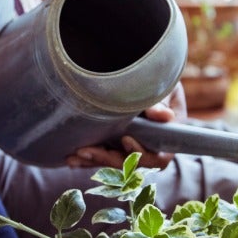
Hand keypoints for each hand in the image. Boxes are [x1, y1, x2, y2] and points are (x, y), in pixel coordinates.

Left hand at [64, 87, 186, 170]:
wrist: (144, 74)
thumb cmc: (159, 82)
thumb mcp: (164, 90)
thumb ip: (161, 103)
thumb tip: (164, 115)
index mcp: (165, 139)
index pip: (157, 159)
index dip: (141, 154)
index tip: (125, 139)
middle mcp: (148, 148)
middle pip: (130, 164)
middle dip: (107, 159)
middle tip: (85, 150)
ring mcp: (130, 148)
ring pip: (113, 163)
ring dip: (93, 161)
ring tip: (73, 156)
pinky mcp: (115, 145)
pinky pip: (102, 156)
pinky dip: (87, 159)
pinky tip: (71, 158)